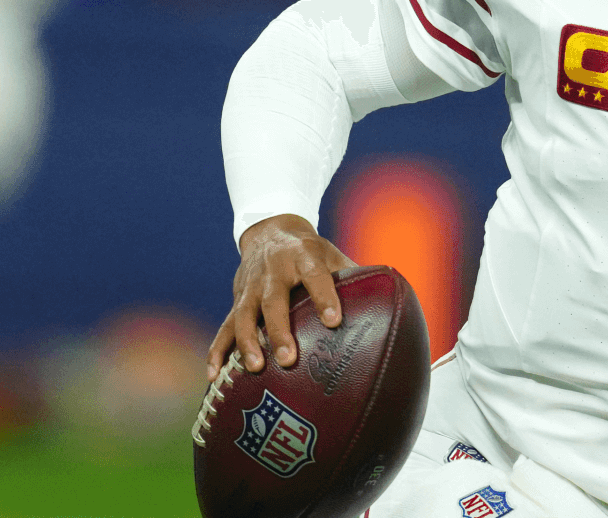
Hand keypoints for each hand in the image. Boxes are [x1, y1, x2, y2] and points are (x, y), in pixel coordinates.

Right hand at [207, 214, 355, 379]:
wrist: (269, 230)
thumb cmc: (310, 251)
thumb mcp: (332, 254)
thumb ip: (355, 275)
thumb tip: (393, 297)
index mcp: (303, 257)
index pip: (315, 276)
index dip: (324, 297)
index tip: (334, 321)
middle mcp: (273, 272)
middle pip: (274, 301)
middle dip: (280, 330)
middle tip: (289, 359)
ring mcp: (250, 288)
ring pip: (244, 316)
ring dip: (247, 343)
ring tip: (255, 369)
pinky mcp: (236, 302)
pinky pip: (223, 329)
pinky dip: (217, 352)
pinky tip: (214, 377)